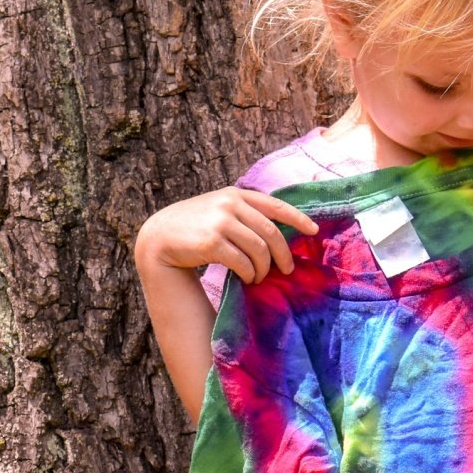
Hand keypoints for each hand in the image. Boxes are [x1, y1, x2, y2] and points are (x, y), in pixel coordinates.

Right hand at [135, 187, 318, 283]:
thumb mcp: (218, 209)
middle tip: (287, 270)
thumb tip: (278, 232)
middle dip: (283, 254)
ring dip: (263, 268)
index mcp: (236, 194)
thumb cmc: (193, 227)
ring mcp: (220, 222)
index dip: (298, 218)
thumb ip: (243, 213)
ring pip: (259, 250)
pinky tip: (246, 278)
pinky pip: (242, 262)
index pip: (275, 205)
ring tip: (259, 277)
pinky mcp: (211, 242)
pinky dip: (249, 274)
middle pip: (271, 233)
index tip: (313, 231)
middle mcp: (230, 204)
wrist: (159, 237)